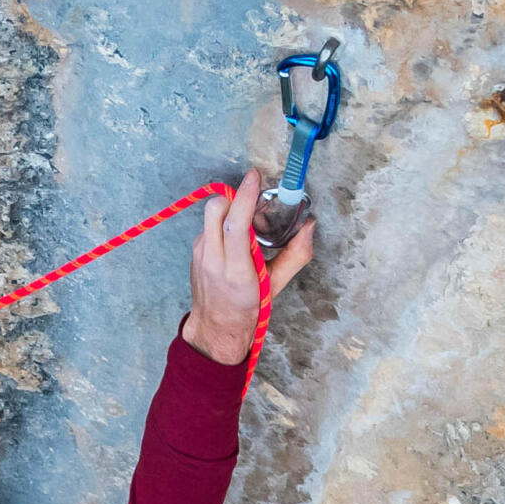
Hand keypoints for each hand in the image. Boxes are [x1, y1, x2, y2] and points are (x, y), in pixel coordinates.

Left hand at [183, 169, 316, 364]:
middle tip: (253, 204)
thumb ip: (296, 255)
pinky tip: (236, 237)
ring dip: (229, 211)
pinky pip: (207, 226)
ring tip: (248, 226)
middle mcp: (212, 259)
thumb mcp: (277, 284)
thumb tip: (309, 226)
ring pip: (210, 216)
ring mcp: (199, 254)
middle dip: (234, 197)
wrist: (215, 326)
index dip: (244, 198)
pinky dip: (222, 223)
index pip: (234, 225)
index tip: (254, 177)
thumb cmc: (248, 306)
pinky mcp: (194, 252)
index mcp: (235, 270)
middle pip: (214, 210)